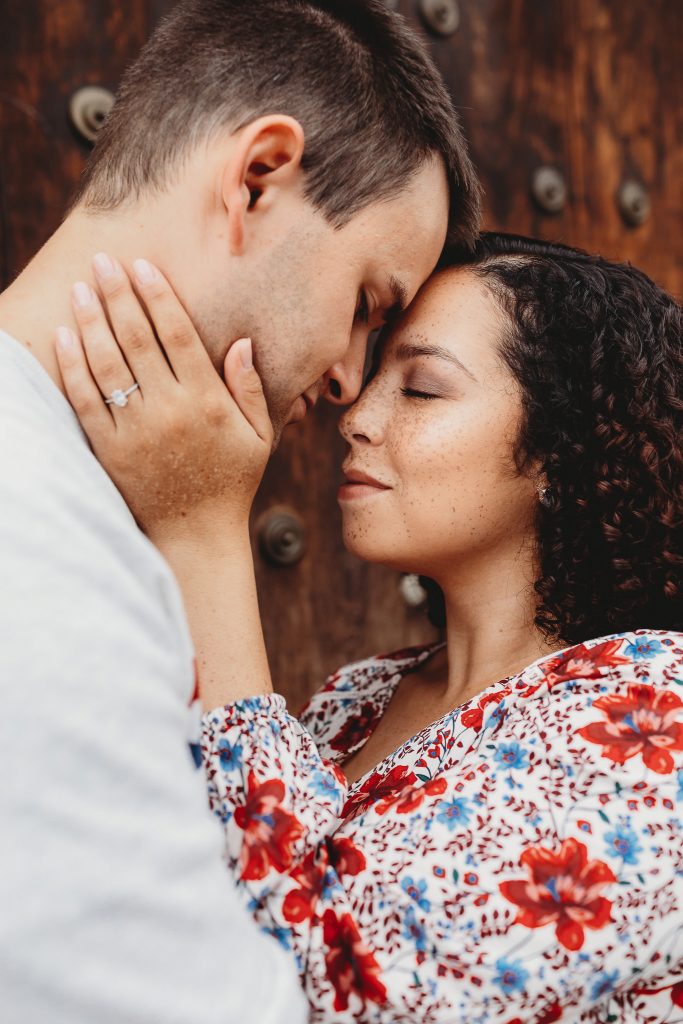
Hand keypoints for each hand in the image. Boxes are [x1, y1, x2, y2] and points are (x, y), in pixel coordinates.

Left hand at [55, 255, 272, 542]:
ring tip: (81, 288)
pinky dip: (73, 366)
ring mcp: (137, 432)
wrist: (195, 537)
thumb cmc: (231, 484)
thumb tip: (241, 342)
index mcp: (208, 403)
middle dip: (119, 295)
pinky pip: (86, 400)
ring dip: (92, 321)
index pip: (178, 336)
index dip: (158, 296)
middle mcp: (171, 412)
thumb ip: (249, 389)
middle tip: (103, 261)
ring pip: (108, 364)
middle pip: (138, 340)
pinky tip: (65, 336)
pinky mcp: (110, 451)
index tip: (142, 266)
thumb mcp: (258, 437)